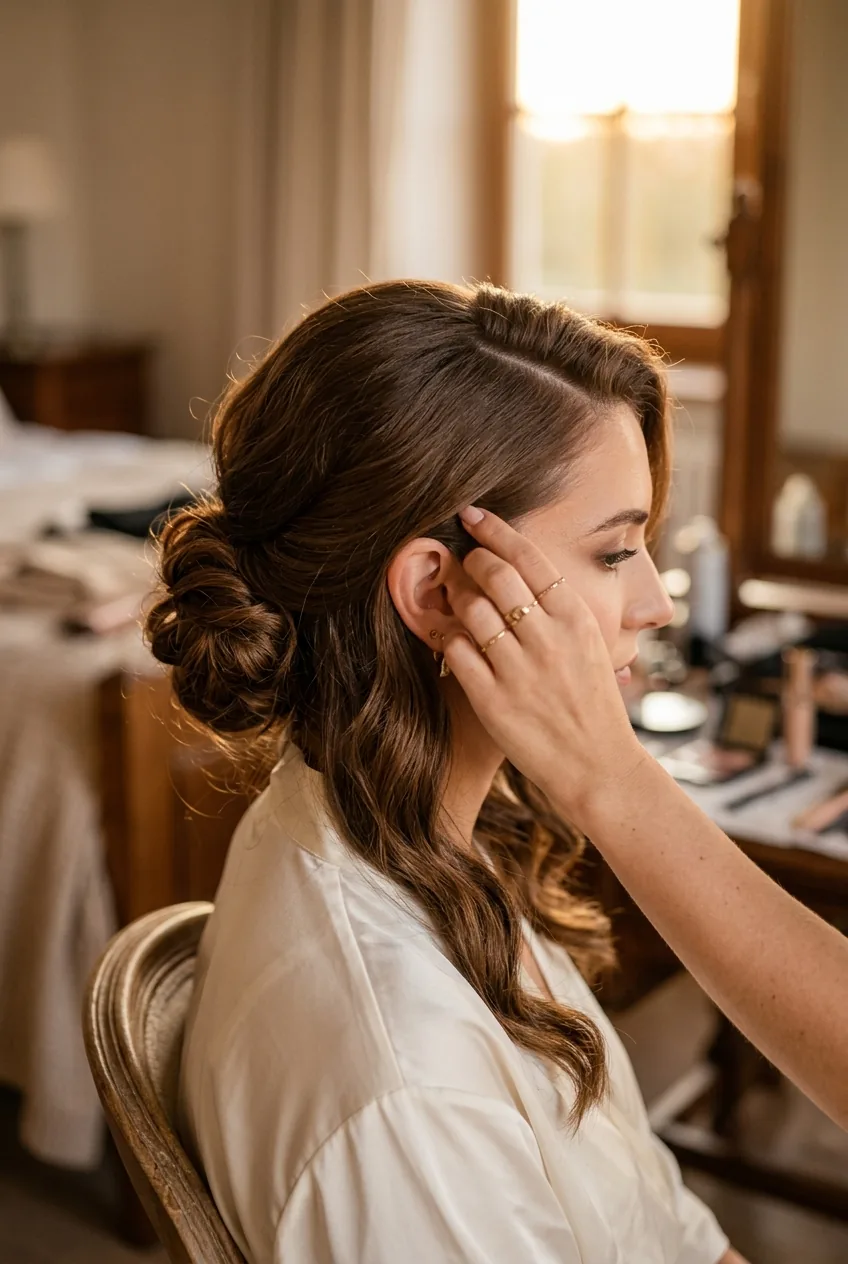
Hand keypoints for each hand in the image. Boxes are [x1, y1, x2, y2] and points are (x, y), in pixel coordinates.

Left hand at [443, 507, 648, 825]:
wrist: (600, 766)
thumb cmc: (595, 705)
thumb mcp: (594, 646)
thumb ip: (562, 612)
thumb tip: (530, 575)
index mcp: (577, 619)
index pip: (530, 557)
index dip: (496, 530)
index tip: (473, 516)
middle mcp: (549, 639)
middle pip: (495, 574)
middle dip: (471, 559)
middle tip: (462, 560)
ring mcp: (520, 670)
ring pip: (471, 609)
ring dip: (454, 596)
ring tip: (452, 596)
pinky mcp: (494, 700)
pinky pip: (456, 652)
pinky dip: (446, 637)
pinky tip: (445, 635)